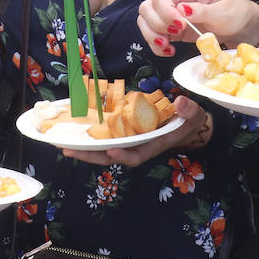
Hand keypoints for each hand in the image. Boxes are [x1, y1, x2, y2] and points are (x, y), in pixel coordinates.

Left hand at [62, 97, 212, 167]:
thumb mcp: (194, 116)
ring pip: (104, 147)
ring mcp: (128, 138)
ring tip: (64, 144)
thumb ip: (190, 111)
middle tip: (69, 150)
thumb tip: (179, 102)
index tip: (111, 151)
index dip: (123, 156)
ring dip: (85, 148)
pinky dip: (90, 134)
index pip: (136, 156)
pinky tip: (74, 130)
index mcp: (152, 145)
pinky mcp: (123, 129)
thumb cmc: (189, 121)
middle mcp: (137, 145)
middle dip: (91, 155)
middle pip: (111, 155)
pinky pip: (104, 135)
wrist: (186, 121)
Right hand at [137, 0, 258, 55]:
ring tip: (168, 47)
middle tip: (175, 34)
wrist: (241, 26)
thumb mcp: (223, 12)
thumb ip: (202, 11)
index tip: (180, 26)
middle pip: (147, 8)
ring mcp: (171, 15)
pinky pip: (154, 36)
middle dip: (156, 25)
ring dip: (152, 36)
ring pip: (146, 22)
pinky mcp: (172, 30)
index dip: (165, 13)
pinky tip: (170, 51)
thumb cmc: (236, 13)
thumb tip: (181, 9)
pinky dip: (157, 46)